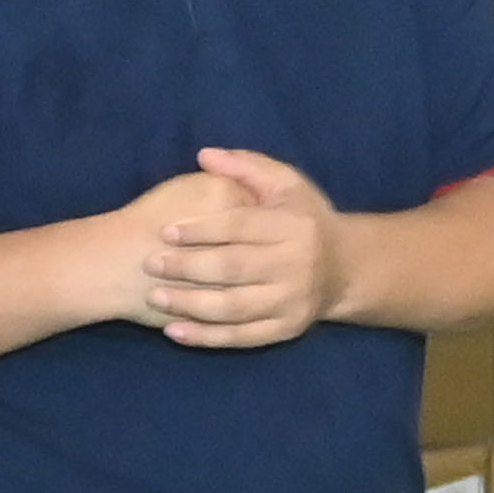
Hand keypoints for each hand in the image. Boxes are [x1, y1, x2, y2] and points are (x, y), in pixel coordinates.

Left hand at [140, 145, 335, 350]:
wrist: (344, 268)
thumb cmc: (302, 219)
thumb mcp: (285, 184)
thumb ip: (246, 166)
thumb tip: (204, 155)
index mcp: (294, 225)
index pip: (241, 226)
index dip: (201, 230)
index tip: (164, 232)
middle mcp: (296, 265)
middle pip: (234, 268)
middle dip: (187, 267)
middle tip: (149, 263)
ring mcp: (292, 301)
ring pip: (234, 307)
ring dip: (191, 304)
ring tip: (155, 297)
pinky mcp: (286, 329)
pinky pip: (242, 337)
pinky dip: (206, 337)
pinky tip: (174, 331)